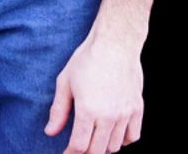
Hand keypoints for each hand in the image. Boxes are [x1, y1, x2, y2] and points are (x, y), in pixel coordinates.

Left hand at [45, 31, 143, 152]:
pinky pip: (133, 136)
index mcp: (88, 111)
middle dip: (85, 153)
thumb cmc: (86, 60)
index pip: (79, 146)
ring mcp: (125, 114)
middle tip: (78, 147)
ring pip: (114, 146)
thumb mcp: (65, 82)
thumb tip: (50, 132)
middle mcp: (109, 116)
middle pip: (97, 151)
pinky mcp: (137, 109)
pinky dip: (122, 140)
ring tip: (93, 138)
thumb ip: (58, 110)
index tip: (65, 153)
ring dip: (102, 147)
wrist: (115, 44)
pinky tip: (112, 133)